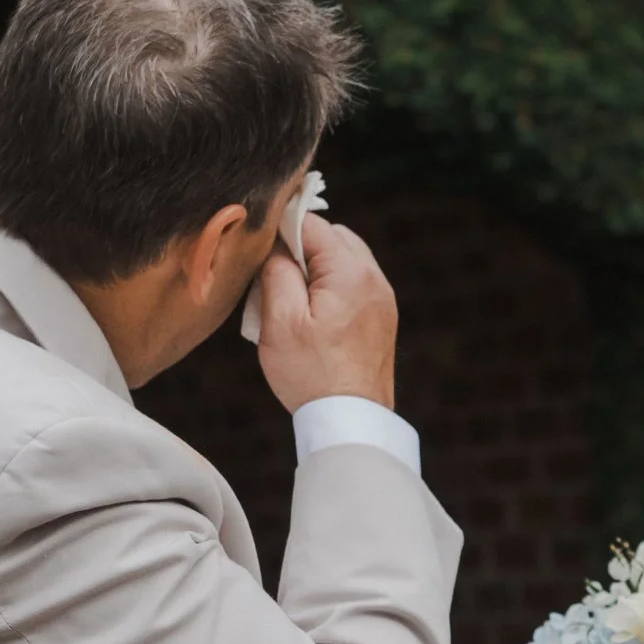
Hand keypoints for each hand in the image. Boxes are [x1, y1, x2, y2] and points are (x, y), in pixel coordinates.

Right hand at [252, 218, 396, 412]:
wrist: (351, 420)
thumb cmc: (313, 375)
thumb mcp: (280, 321)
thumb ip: (276, 271)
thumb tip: (276, 246)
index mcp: (351, 272)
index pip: (312, 223)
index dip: (281, 230)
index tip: (260, 252)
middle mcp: (374, 279)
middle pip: (332, 237)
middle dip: (301, 249)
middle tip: (276, 280)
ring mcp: (383, 299)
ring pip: (344, 260)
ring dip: (317, 269)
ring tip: (293, 301)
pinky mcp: (382, 318)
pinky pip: (354, 285)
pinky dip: (332, 288)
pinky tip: (313, 316)